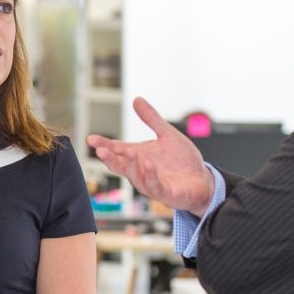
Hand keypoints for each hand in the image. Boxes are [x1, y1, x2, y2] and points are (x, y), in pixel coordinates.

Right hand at [87, 97, 215, 215]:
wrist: (202, 180)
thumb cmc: (182, 161)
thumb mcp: (167, 134)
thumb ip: (151, 119)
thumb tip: (137, 100)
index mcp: (139, 156)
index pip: (117, 150)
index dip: (104, 144)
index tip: (91, 138)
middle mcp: (141, 171)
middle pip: (120, 166)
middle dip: (110, 158)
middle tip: (100, 150)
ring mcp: (151, 183)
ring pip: (135, 176)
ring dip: (130, 165)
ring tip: (127, 153)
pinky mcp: (164, 193)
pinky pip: (154, 185)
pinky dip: (149, 175)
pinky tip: (147, 164)